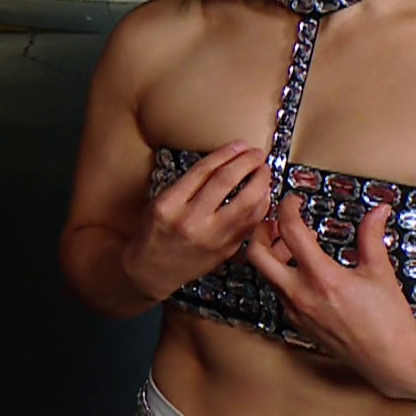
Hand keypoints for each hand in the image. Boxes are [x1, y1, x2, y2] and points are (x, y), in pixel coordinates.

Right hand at [121, 141, 271, 301]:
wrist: (151, 270)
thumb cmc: (154, 232)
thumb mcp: (158, 202)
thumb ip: (187, 185)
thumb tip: (223, 162)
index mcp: (169, 205)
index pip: (203, 171)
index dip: (226, 153)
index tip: (239, 145)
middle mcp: (190, 221)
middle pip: (226, 182)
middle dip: (247, 163)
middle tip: (257, 154)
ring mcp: (211, 238)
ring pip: (246, 204)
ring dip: (261, 183)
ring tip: (264, 172)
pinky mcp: (225, 250)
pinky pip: (251, 223)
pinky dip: (261, 205)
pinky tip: (263, 195)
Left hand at [244, 196, 415, 399]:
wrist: (392, 359)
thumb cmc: (389, 320)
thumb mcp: (380, 271)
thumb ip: (372, 236)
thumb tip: (377, 211)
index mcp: (322, 277)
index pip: (291, 231)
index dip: (288, 208)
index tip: (293, 201)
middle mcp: (301, 295)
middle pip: (257, 255)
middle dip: (258, 232)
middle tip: (271, 222)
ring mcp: (296, 311)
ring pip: (265, 275)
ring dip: (271, 255)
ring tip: (289, 244)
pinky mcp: (298, 323)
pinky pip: (278, 293)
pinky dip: (281, 276)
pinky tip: (300, 270)